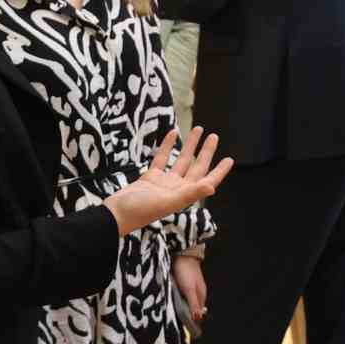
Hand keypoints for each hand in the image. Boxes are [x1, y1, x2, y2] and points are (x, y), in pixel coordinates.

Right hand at [104, 127, 232, 236]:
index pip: (207, 181)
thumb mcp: (168, 202)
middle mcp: (177, 189)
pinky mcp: (150, 178)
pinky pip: (162, 159)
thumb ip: (190, 194)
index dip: (219, 172)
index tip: (230, 159)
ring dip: (189, 146)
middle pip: (196, 167)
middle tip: (214, 136)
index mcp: (184, 196)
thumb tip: (212, 188)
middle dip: (206, 152)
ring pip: (180, 161)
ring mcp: (163, 183)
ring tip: (197, 129)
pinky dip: (168, 146)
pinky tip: (173, 133)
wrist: (114, 214)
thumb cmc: (140, 211)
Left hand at [172, 254, 206, 322]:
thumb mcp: (190, 290)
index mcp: (201, 295)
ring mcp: (189, 287)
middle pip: (190, 308)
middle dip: (182, 312)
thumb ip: (193, 304)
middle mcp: (196, 293)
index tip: (180, 325)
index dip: (190, 320)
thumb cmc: (187, 272)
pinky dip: (174, 297)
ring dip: (177, 305)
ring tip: (169, 307)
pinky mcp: (182, 283)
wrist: (182, 254)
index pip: (197, 313)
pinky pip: (178, 294)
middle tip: (172, 317)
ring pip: (183, 301)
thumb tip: (198, 318)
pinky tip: (169, 297)